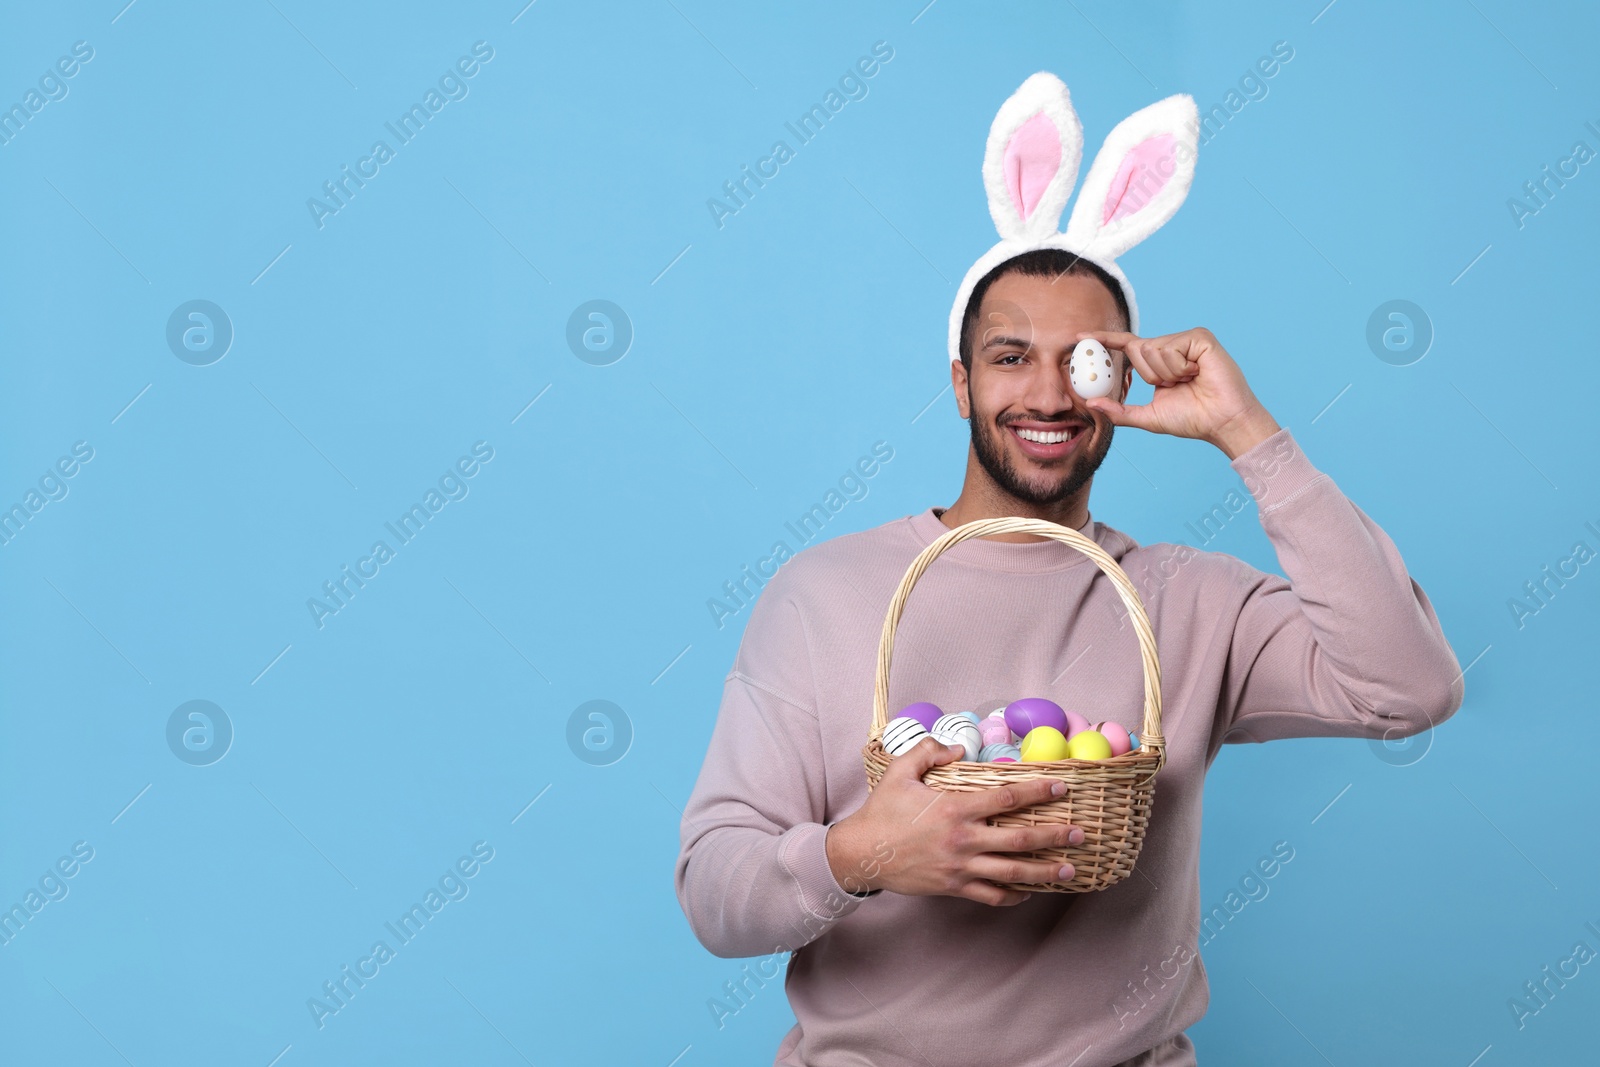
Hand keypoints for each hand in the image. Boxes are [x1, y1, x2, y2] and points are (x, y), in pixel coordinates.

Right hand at [825, 736, 1085, 905]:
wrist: (862, 853)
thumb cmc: (882, 810)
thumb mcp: (900, 771)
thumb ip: (929, 752)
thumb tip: (959, 748)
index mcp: (955, 808)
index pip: (1006, 799)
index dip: (1036, 792)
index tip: (1060, 788)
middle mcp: (964, 839)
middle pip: (1019, 839)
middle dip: (1053, 836)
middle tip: (1079, 835)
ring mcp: (961, 867)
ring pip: (1012, 873)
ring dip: (1044, 871)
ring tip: (1068, 870)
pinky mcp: (954, 887)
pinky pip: (991, 896)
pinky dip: (1013, 897)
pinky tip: (1029, 892)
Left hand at [1075, 327, 1281, 459]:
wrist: (1222, 422)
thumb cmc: (1193, 419)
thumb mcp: (1148, 416)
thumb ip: (1119, 410)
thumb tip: (1091, 403)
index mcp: (1159, 362)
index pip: (1127, 346)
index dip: (1104, 339)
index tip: (1079, 336)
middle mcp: (1171, 346)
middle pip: (1138, 348)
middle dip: (1150, 375)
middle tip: (1175, 386)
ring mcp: (1186, 339)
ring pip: (1153, 348)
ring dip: (1167, 374)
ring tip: (1189, 380)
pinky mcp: (1200, 337)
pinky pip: (1171, 348)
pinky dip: (1179, 367)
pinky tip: (1197, 373)